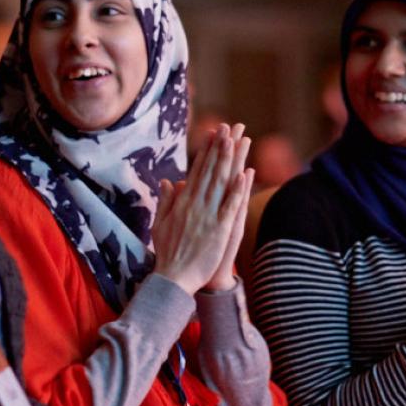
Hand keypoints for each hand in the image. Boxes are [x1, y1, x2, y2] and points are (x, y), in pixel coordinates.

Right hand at [152, 124, 252, 294]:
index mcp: (182, 202)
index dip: (207, 150)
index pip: (197, 170)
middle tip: (230, 126)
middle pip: (211, 171)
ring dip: (230, 160)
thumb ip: (166, 200)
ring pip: (221, 182)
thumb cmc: (167, 253)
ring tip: (239, 140)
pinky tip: (245, 174)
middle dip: (221, 147)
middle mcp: (195, 204)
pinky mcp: (219, 229)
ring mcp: (207, 216)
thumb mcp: (160, 223)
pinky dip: (237, 190)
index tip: (214, 133)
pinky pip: (230, 206)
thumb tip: (169, 180)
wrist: (173, 279)